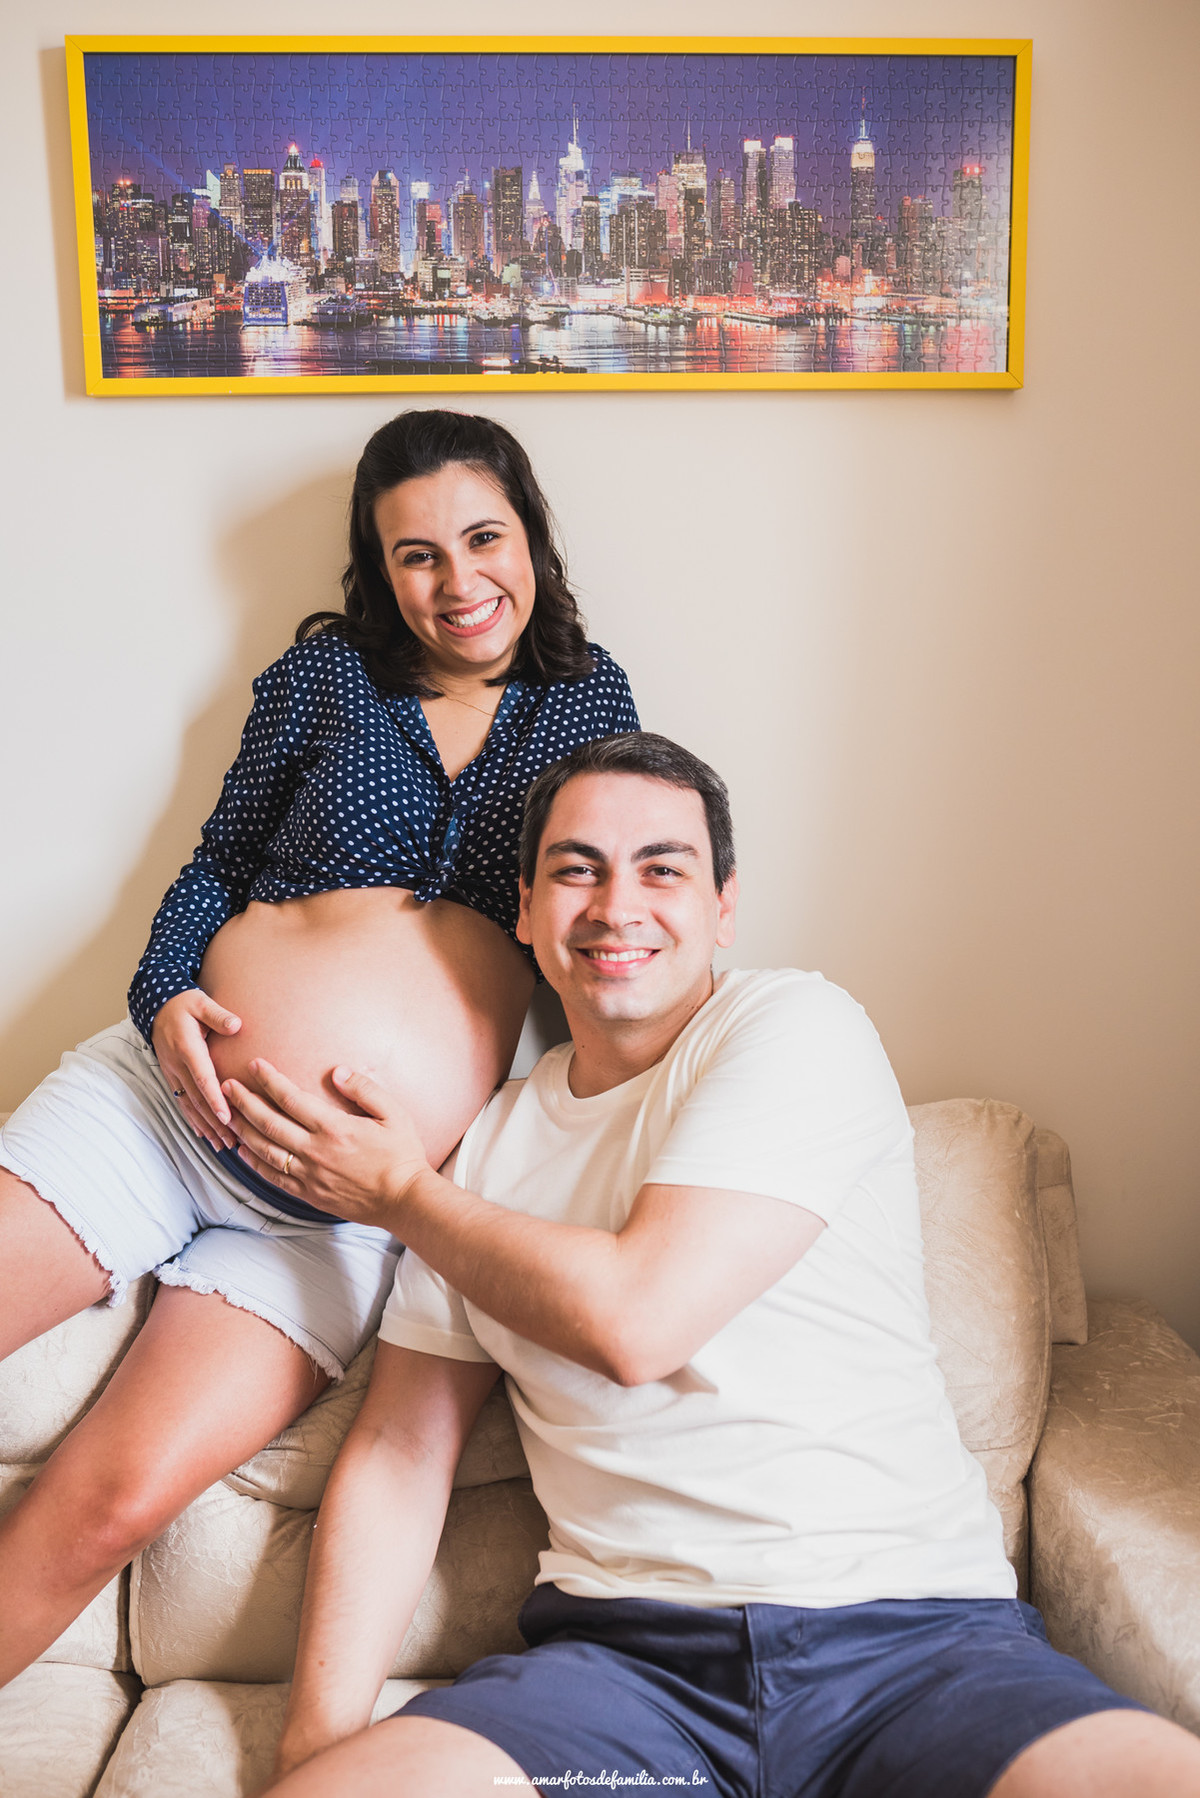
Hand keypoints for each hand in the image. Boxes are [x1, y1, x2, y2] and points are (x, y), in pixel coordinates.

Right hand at [152, 989, 241, 1150]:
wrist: (157, 1007)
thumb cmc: (184, 1003)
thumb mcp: (201, 1002)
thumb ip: (218, 1014)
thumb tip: (236, 1024)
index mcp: (187, 1047)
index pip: (203, 1077)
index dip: (215, 1098)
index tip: (227, 1117)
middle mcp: (177, 1064)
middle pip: (198, 1098)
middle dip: (215, 1122)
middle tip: (232, 1141)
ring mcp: (172, 1072)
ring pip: (189, 1104)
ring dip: (206, 1126)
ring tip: (222, 1145)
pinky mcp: (171, 1076)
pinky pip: (182, 1102)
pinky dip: (193, 1120)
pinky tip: (204, 1134)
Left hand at [222, 1061, 430, 1229]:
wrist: (403, 1199)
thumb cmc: (402, 1155)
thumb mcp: (394, 1114)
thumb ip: (365, 1089)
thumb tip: (338, 1072)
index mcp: (334, 1128)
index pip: (291, 1098)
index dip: (269, 1080)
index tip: (255, 1065)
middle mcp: (315, 1151)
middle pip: (268, 1123)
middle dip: (244, 1101)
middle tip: (227, 1086)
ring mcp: (308, 1175)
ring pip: (264, 1150)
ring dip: (242, 1130)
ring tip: (228, 1114)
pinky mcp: (308, 1194)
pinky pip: (272, 1177)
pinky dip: (253, 1163)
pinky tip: (243, 1151)